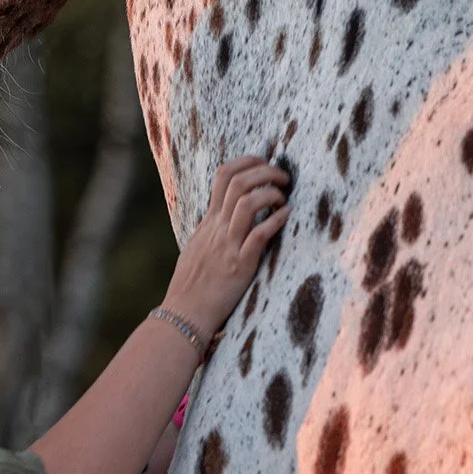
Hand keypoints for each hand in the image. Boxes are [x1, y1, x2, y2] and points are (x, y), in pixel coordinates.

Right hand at [163, 158, 289, 344]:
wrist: (185, 312)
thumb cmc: (192, 283)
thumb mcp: (198, 247)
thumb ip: (212, 229)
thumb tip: (224, 217)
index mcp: (209, 221)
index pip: (223, 176)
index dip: (247, 162)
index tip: (264, 162)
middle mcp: (218, 228)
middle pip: (238, 182)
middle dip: (265, 172)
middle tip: (283, 178)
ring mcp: (228, 245)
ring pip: (247, 203)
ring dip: (271, 193)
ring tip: (284, 198)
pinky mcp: (239, 265)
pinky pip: (258, 236)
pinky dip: (276, 221)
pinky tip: (288, 215)